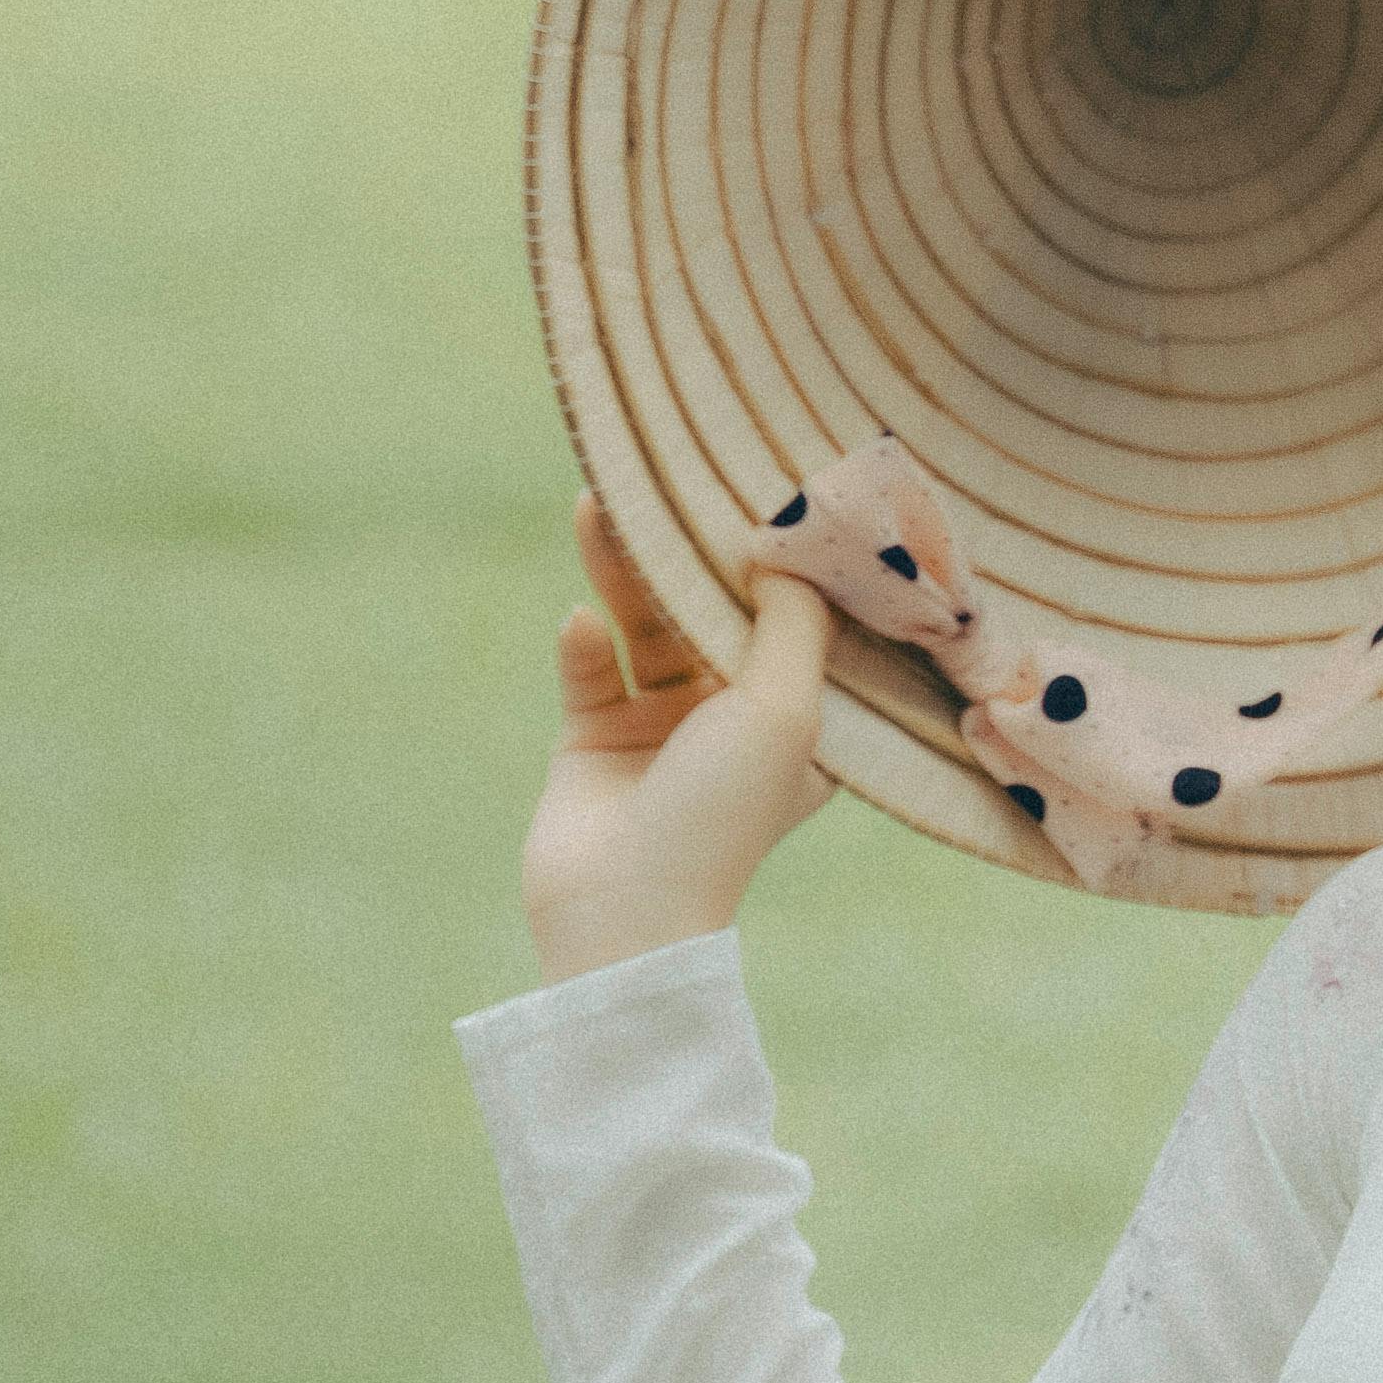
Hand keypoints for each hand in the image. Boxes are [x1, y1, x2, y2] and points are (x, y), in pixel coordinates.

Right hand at [523, 494, 831, 980]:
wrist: (621, 908)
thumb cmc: (721, 815)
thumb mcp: (784, 709)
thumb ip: (794, 624)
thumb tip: (791, 549)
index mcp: (800, 722)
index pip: (802, 624)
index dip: (792, 563)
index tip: (783, 488)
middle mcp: (735, 720)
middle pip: (714, 612)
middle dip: (692, 550)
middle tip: (672, 475)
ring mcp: (662, 729)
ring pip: (645, 626)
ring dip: (622, 572)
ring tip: (596, 505)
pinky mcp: (594, 737)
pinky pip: (590, 669)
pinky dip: (584, 642)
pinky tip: (579, 623)